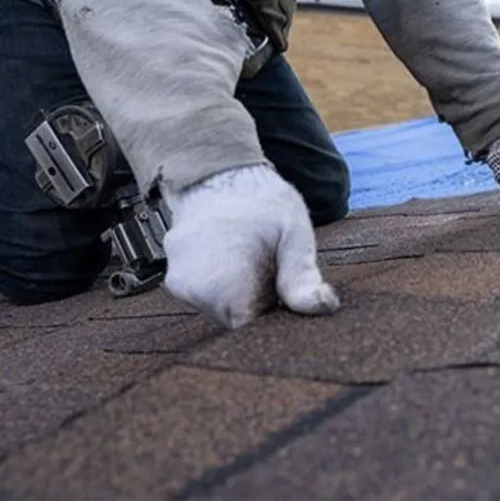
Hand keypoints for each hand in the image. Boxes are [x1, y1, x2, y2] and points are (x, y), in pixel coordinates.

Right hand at [160, 164, 340, 328]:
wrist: (218, 171)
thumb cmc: (259, 198)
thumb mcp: (293, 232)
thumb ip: (303, 275)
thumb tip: (321, 307)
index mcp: (222, 283)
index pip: (252, 330)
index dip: (275, 317)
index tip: (286, 295)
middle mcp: (192, 289)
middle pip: (237, 322)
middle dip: (261, 304)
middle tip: (273, 270)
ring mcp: (180, 284)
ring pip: (224, 310)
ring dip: (244, 295)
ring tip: (255, 259)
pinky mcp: (177, 280)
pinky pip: (210, 296)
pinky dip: (228, 286)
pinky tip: (238, 259)